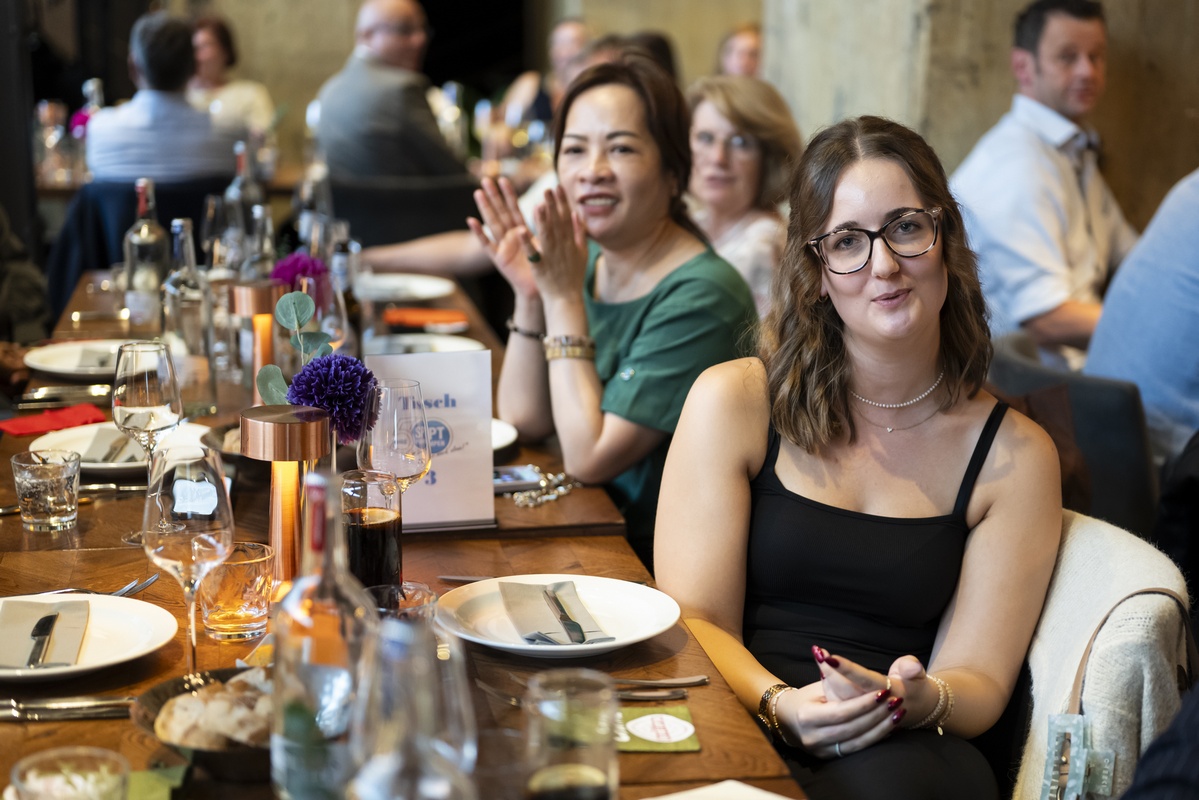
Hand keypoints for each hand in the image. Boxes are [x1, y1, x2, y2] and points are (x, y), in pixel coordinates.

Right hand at [467, 177, 538, 299]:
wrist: (538, 288)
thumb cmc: (543, 267)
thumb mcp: (544, 244)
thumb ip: (544, 227)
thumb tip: (549, 208)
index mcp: (521, 232)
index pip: (515, 209)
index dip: (509, 195)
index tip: (503, 179)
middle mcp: (510, 237)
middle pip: (501, 212)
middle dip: (494, 196)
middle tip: (486, 180)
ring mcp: (503, 247)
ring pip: (493, 224)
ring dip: (485, 208)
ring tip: (478, 193)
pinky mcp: (499, 259)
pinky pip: (487, 244)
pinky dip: (479, 233)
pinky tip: (471, 221)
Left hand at [529, 185, 587, 304]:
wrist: (566, 299)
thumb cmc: (573, 276)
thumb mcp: (582, 252)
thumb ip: (579, 232)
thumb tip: (577, 213)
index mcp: (570, 242)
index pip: (566, 217)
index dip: (562, 202)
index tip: (558, 187)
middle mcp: (561, 247)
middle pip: (557, 223)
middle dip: (552, 206)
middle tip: (547, 189)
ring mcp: (551, 256)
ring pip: (546, 235)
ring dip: (542, 220)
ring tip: (537, 204)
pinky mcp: (540, 266)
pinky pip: (532, 253)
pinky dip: (526, 242)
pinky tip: (520, 231)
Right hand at [775, 677, 906, 760]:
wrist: (788, 721)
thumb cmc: (805, 699)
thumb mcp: (814, 686)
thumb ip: (824, 672)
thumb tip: (822, 651)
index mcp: (807, 716)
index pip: (841, 711)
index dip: (864, 704)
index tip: (883, 692)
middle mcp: (813, 737)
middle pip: (852, 728)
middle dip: (877, 715)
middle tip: (896, 701)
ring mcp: (822, 750)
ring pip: (858, 742)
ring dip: (881, 728)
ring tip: (898, 714)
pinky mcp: (831, 757)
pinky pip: (857, 749)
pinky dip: (875, 738)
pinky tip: (890, 728)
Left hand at [813, 646, 940, 730]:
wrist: (917, 708)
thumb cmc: (913, 684)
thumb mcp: (916, 673)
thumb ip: (911, 667)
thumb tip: (912, 667)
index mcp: (892, 693)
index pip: (865, 681)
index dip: (847, 670)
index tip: (829, 657)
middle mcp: (876, 707)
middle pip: (848, 693)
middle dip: (831, 674)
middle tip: (821, 654)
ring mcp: (866, 715)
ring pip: (841, 702)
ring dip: (828, 680)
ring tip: (820, 658)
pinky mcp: (860, 720)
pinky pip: (840, 710)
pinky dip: (830, 690)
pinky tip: (823, 673)